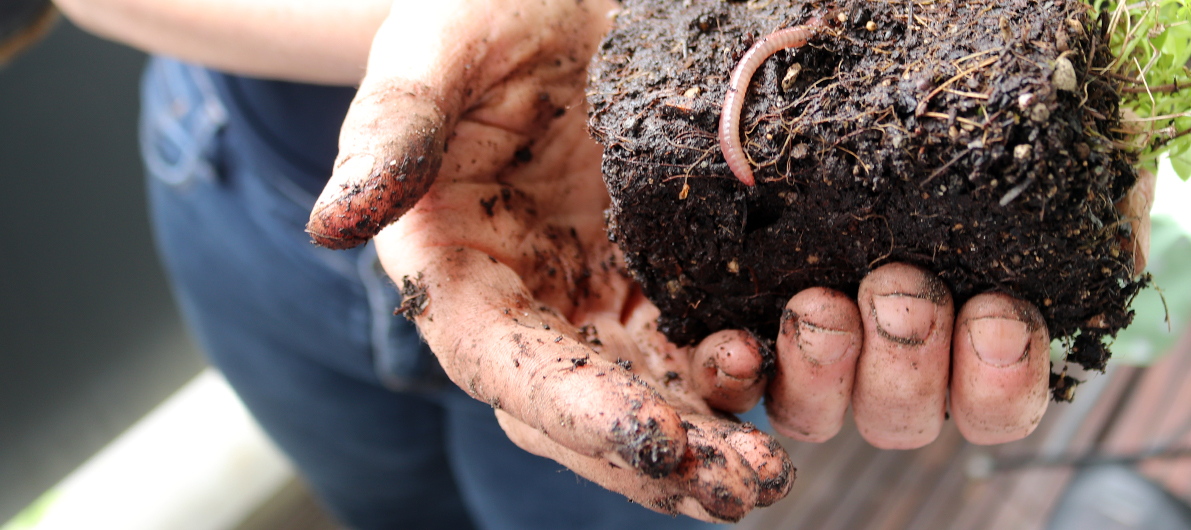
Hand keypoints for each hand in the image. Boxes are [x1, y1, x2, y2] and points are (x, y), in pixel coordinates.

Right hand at [305, 0, 788, 520]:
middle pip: (586, 411)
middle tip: (744, 486)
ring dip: (711, 441)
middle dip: (660, 458)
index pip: (507, 366)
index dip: (578, 411)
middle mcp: (528, 304)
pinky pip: (699, 344)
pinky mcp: (661, 275)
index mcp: (455, 270)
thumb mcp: (433, 48)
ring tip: (773, 467)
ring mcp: (599, 296)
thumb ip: (392, 131)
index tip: (653, 439)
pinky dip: (742, 376)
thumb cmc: (479, 12)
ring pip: (652, 397)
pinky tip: (788, 378)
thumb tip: (334, 225)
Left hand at [764, 170, 1156, 447]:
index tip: (1000, 320)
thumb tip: (1114, 251)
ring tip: (827, 303)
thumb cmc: (993, 131)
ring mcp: (827, 350)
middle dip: (909, 359)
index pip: (997, 408)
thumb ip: (1099, 207)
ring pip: (822, 410)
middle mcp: (902, 363)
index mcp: (979, 345)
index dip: (1000, 385)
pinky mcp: (757, 323)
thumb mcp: (1058, 156)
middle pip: (905, 416)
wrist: (900, 92)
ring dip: (827, 365)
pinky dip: (740, 368)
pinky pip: (743, 375)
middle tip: (903, 292)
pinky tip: (739, 341)